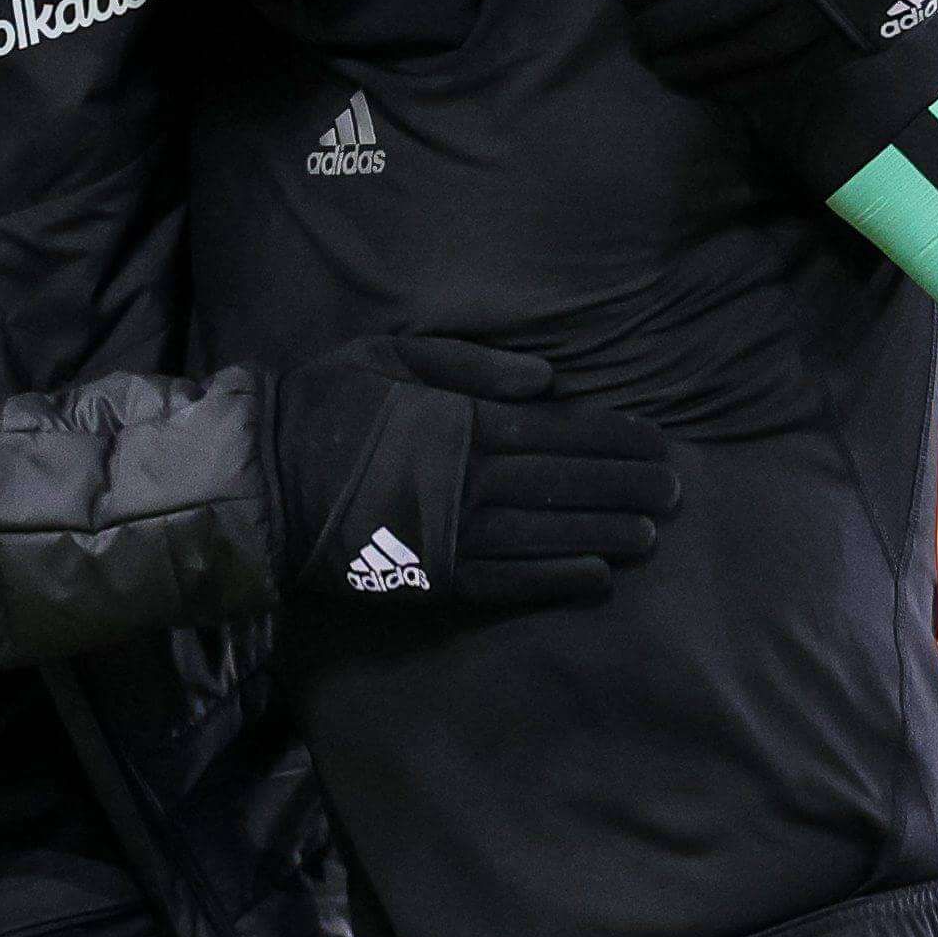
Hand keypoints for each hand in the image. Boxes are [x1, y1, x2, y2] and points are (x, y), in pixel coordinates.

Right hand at [263, 337, 679, 615]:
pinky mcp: (433, 576)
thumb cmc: (325, 405)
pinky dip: (556, 580)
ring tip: (652, 534)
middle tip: (676, 491)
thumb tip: (548, 377)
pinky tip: (598, 577)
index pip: (558, 431)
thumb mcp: (392, 355)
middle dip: (625, 485)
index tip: (657, 442)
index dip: (613, 438)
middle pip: (565, 483)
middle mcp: (469, 479)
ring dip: (604, 532)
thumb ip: (472, 364)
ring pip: (548, 533)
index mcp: (463, 421)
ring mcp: (453, 533)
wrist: (261, 480)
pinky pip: (508, 581)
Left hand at [618, 0, 937, 102]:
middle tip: (632, 37)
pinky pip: (792, 73)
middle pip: (715, 11)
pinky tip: (708, 81)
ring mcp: (850, 7)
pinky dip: (742, 84)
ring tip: (658, 67)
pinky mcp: (869, 34)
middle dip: (660, 29)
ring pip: (751, 53)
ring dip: (694, 69)